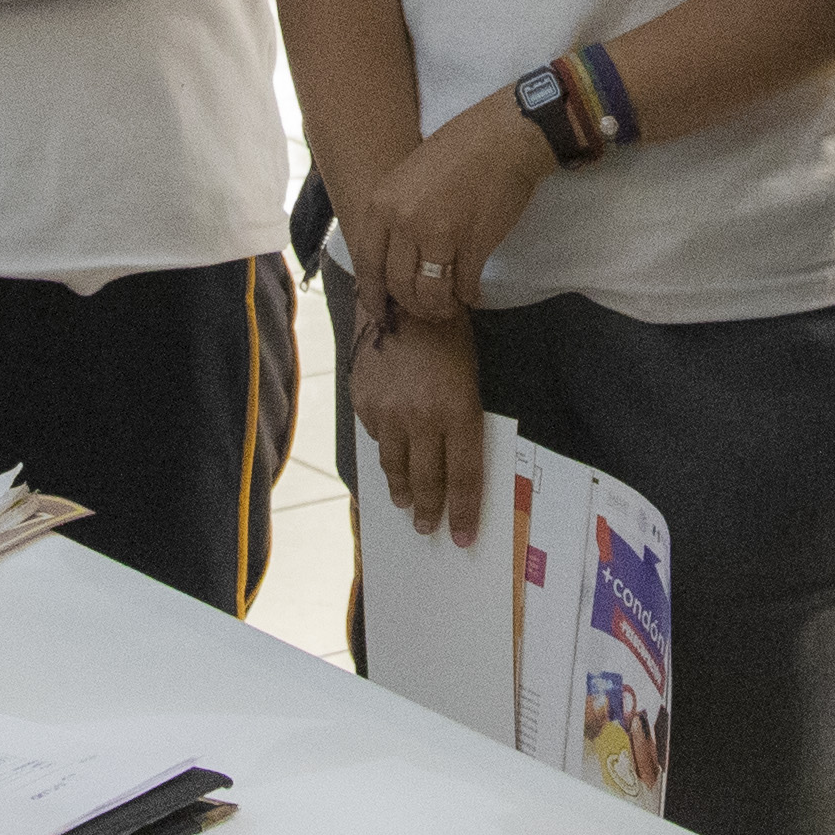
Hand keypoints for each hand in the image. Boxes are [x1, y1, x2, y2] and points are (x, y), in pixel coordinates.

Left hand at [343, 99, 558, 336]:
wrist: (505, 136)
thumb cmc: (459, 148)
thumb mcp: (408, 175)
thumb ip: (395, 213)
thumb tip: (393, 256)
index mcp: (382, 203)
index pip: (367, 263)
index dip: (373, 295)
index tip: (381, 313)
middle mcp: (404, 222)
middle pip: (398, 284)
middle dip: (412, 305)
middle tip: (426, 309)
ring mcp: (438, 235)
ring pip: (429, 292)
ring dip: (439, 307)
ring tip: (449, 307)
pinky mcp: (473, 245)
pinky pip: (464, 285)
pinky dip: (468, 295)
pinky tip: (472, 294)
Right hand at [351, 303, 489, 544]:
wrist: (400, 297)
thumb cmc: (448, 333)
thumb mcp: (470, 374)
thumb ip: (463, 419)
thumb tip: (457, 462)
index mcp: (459, 411)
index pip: (464, 476)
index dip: (464, 512)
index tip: (463, 536)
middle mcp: (423, 418)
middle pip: (428, 480)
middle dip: (431, 510)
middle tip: (429, 527)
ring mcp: (389, 413)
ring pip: (396, 468)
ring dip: (403, 491)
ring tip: (406, 503)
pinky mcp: (364, 404)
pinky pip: (376, 439)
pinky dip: (385, 450)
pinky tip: (389, 456)